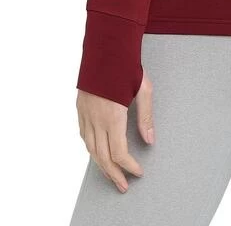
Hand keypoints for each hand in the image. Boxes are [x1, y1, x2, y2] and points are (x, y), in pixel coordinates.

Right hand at [76, 70, 154, 192]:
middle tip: (124, 186)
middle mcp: (96, 118)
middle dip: (114, 174)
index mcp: (112, 115)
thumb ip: (146, 117)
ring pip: (90, 149)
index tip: (138, 172)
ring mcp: (85, 114)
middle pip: (103, 157)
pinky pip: (83, 136)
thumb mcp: (144, 89)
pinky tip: (98, 153)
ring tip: (112, 175)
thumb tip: (149, 140)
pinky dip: (91, 149)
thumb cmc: (126, 65)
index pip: (119, 152)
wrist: (106, 45)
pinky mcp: (80, 108)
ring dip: (101, 165)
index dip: (129, 166)